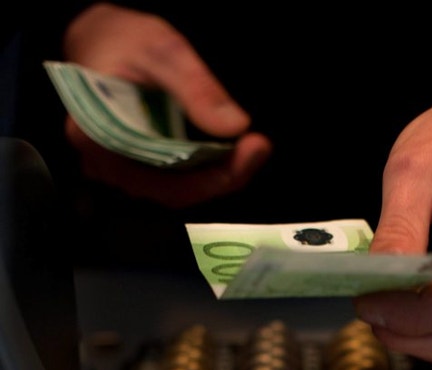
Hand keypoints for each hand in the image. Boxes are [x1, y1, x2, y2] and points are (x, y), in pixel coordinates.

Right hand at [62, 3, 271, 206]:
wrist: (96, 40)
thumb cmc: (122, 38)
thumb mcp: (161, 49)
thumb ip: (195, 87)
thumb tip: (237, 125)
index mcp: (95, 136)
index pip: (160, 178)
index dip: (211, 176)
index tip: (254, 148)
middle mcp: (102, 165)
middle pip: (172, 191)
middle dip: (223, 175)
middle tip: (259, 148)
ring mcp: (117, 172)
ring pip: (175, 190)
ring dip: (217, 174)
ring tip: (252, 149)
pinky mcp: (133, 169)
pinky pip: (173, 180)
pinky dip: (204, 169)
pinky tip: (231, 151)